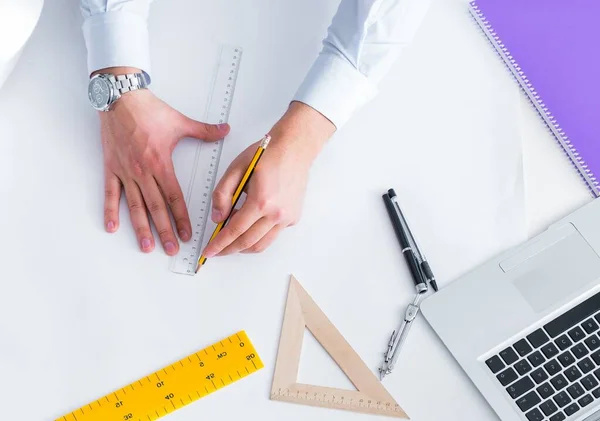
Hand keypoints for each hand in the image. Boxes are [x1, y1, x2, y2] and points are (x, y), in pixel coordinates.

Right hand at [99, 67, 229, 254]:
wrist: (120, 98)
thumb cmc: (148, 110)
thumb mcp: (179, 121)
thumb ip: (204, 131)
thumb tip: (225, 130)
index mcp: (160, 164)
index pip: (174, 198)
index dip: (181, 218)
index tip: (188, 234)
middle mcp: (142, 172)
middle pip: (156, 208)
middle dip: (165, 231)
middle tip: (172, 249)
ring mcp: (125, 172)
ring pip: (134, 207)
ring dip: (141, 228)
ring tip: (146, 246)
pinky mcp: (111, 169)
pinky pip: (110, 194)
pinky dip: (110, 212)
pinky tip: (112, 228)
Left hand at [202, 101, 334, 256]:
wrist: (294, 149)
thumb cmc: (267, 154)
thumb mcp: (236, 169)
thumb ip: (222, 194)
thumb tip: (217, 218)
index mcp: (261, 201)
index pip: (235, 231)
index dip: (219, 244)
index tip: (209, 251)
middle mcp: (277, 213)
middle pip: (248, 242)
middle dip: (229, 250)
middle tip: (217, 251)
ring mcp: (287, 218)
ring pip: (262, 244)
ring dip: (244, 247)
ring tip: (232, 242)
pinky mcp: (293, 218)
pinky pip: (272, 234)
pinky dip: (259, 235)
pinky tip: (251, 225)